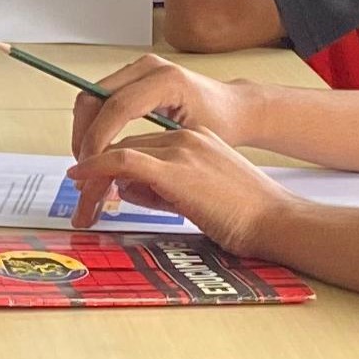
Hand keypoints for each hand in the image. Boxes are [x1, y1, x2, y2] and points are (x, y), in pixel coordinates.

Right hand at [69, 50, 256, 157]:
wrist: (234, 107)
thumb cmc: (221, 125)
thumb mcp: (187, 142)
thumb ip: (151, 153)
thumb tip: (114, 171)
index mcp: (166, 80)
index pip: (116, 108)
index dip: (97, 139)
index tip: (90, 165)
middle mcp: (148, 67)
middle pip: (94, 97)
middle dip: (83, 134)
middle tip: (82, 166)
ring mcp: (139, 69)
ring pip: (92, 97)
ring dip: (84, 130)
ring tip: (88, 160)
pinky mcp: (134, 77)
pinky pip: (101, 98)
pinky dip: (94, 123)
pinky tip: (97, 148)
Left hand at [70, 127, 300, 253]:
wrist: (276, 220)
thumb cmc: (246, 217)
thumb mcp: (197, 197)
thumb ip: (162, 189)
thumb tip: (127, 189)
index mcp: (195, 140)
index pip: (141, 146)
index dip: (111, 166)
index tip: (94, 186)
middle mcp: (186, 138)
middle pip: (125, 147)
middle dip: (97, 175)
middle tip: (82, 206)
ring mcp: (181, 150)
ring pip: (120, 154)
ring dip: (94, 181)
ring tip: (84, 212)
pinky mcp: (175, 170)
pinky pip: (123, 160)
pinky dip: (97, 168)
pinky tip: (82, 179)